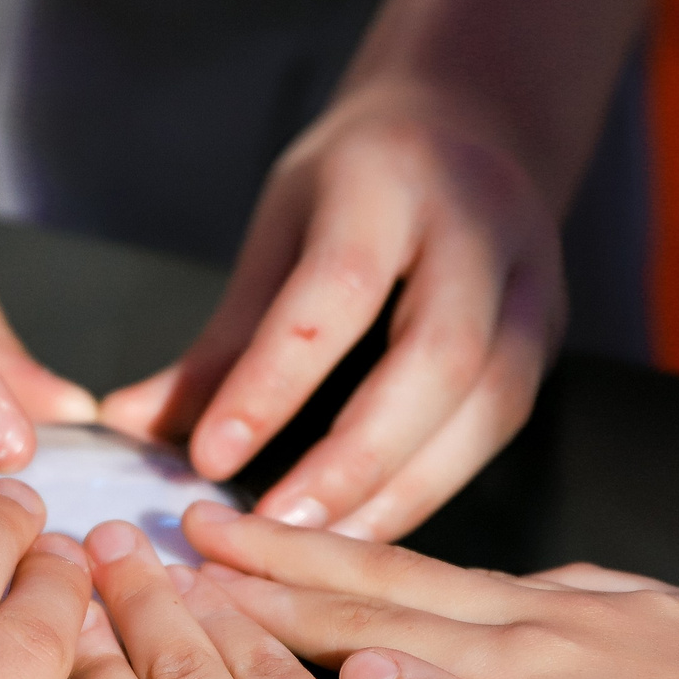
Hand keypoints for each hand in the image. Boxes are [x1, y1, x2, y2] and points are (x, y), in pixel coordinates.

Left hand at [100, 77, 565, 540]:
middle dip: (355, 457)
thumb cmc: (353, 185)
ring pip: (489, 404)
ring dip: (403, 490)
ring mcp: (532, 281)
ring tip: (320, 551)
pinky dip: (433, 485)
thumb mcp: (279, 232)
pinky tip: (370, 530)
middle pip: (439, 357)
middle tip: (275, 528)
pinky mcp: (548, 334)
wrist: (469, 127)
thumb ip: (220, 339)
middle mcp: (480, 226)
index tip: (209, 459)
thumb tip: (130, 424)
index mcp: (392, 180)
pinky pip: (500, 426)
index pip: (337, 289)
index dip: (274, 381)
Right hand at [183, 502, 678, 678]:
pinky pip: (558, 586)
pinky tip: (491, 589)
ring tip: (320, 545)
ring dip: (385, 563)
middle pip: (403, 576)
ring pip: (475, 576)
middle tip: (208, 516)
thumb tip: (358, 665)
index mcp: (524, 663)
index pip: (365, 620)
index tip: (190, 560)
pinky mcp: (676, 618)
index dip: (270, 593)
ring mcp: (623, 608)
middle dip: (298, 549)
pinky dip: (493, 584)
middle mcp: (563, 614)